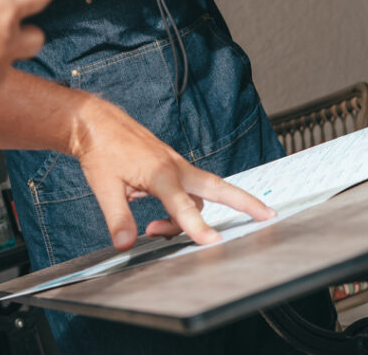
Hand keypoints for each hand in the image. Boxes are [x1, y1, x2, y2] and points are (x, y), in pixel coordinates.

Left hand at [73, 99, 274, 247]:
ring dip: (187, 220)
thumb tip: (125, 244)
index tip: (212, 243)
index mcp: (159, 171)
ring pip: (199, 197)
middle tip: (269, 216)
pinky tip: (157, 223)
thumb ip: (117, 217)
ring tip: (154, 230)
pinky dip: (182, 211)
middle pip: (217, 187)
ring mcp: (175, 166)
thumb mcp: (104, 186)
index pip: (182, 205)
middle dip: (245, 202)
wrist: (98, 123)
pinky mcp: (171, 168)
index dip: (196, 226)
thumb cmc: (102, 149)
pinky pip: (188, 193)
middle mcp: (174, 167)